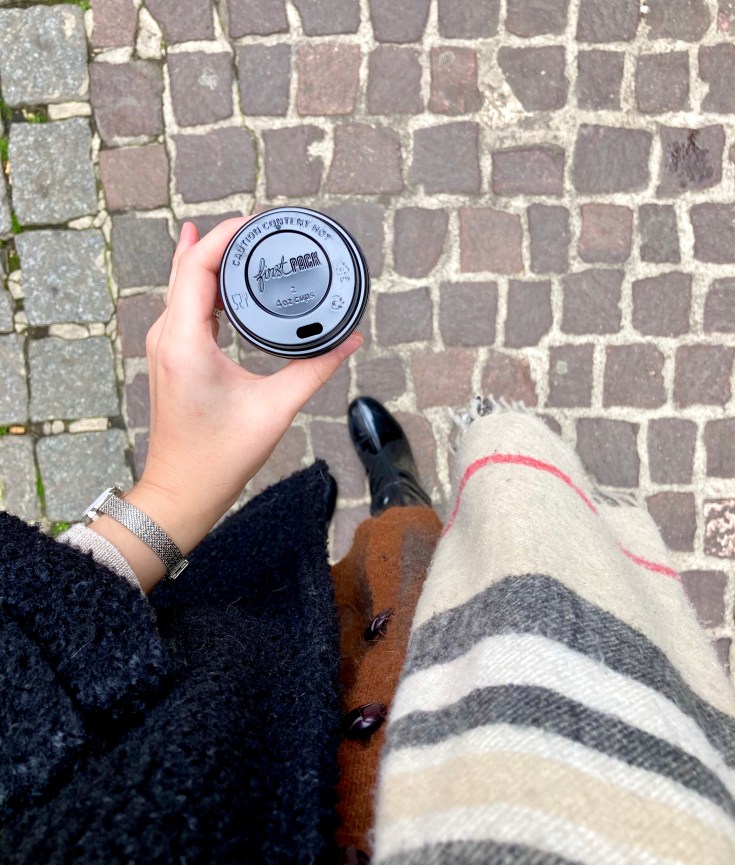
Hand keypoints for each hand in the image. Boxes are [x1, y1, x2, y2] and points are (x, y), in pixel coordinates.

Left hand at [92, 218, 361, 591]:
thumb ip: (315, 369)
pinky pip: (183, 304)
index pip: (197, 265)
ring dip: (212, 260)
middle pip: (187, 267)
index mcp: (185, 341)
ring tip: (249, 242)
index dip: (226, 235)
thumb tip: (349, 339)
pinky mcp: (170, 356)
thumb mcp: (276, 409)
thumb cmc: (220, 456)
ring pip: (182, 284)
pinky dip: (204, 284)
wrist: (182, 491)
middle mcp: (168, 336)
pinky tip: (226, 278)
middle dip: (222, 240)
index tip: (259, 221)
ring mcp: (164, 346)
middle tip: (261, 226)